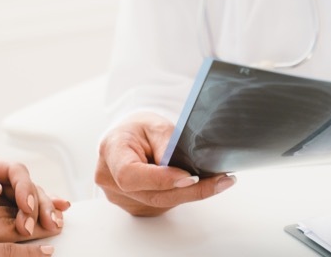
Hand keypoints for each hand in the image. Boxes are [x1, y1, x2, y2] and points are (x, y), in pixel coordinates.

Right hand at [95, 113, 235, 215]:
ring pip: (159, 204)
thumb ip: (166, 144)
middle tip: (221, 181)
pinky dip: (180, 195)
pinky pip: (160, 206)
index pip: (130, 175)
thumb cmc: (139, 129)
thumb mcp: (154, 124)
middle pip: (151, 195)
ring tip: (217, 180)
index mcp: (111, 151)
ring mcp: (119, 197)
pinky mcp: (134, 206)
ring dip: (189, 194)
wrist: (128, 137)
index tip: (189, 176)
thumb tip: (183, 169)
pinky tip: (195, 184)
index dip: (160, 179)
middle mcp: (109, 179)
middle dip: (190, 190)